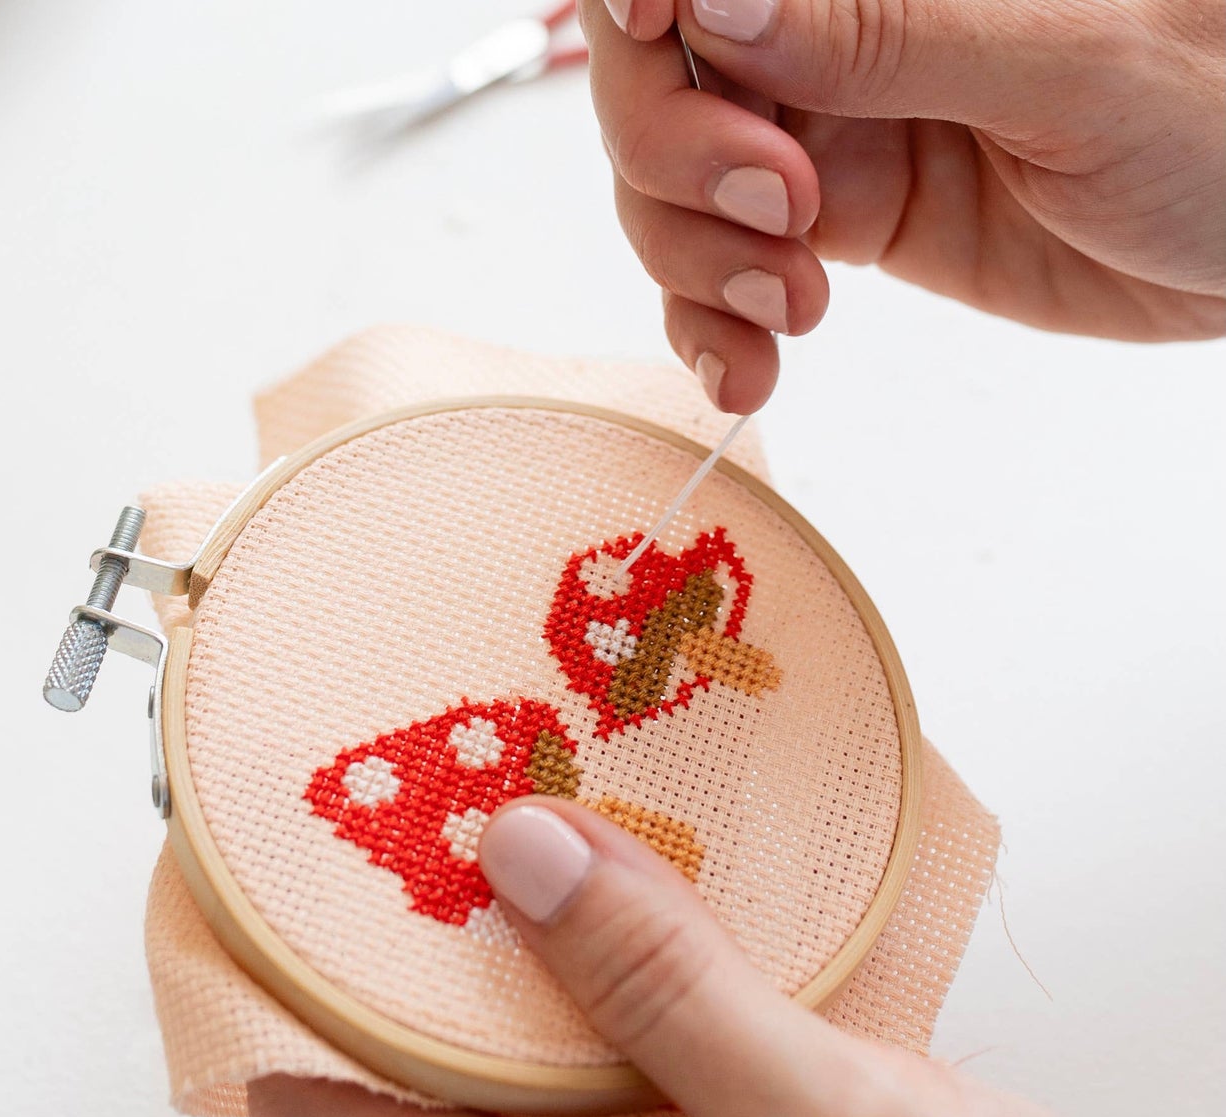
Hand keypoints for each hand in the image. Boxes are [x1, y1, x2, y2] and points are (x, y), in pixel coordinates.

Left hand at [249, 799, 1225, 1116]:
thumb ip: (664, 995)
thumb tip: (514, 859)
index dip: (261, 1005)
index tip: (228, 885)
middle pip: (420, 1065)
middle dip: (385, 935)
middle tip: (376, 789)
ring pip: (532, 1035)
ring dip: (512, 924)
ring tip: (499, 792)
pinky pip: (633, 1029)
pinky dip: (620, 943)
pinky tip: (643, 868)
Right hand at [580, 0, 1225, 412]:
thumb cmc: (1218, 115)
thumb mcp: (1072, 64)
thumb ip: (892, 34)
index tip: (660, 42)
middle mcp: (837, 26)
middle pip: (658, 73)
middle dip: (680, 154)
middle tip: (780, 213)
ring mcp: (827, 126)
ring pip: (672, 185)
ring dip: (697, 262)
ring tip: (790, 311)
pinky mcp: (835, 221)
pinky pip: (722, 275)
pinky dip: (713, 331)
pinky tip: (751, 371)